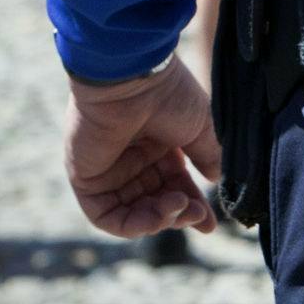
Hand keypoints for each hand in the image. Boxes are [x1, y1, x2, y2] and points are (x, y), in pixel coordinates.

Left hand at [65, 60, 221, 238]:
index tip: (209, 224)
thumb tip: (216, 180)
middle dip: (178, 214)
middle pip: (155, 203)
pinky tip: (156, 218)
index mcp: (157, 145)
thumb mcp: (199, 127)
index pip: (174, 185)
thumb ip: (207, 156)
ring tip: (177, 208)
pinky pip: (106, 216)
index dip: (191, 206)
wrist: (132, 78)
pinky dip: (132, 225)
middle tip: (197, 215)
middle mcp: (132, 159)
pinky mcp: (86, 179)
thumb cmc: (168, 95)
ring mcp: (108, 170)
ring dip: (159, 220)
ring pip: (133, 213)